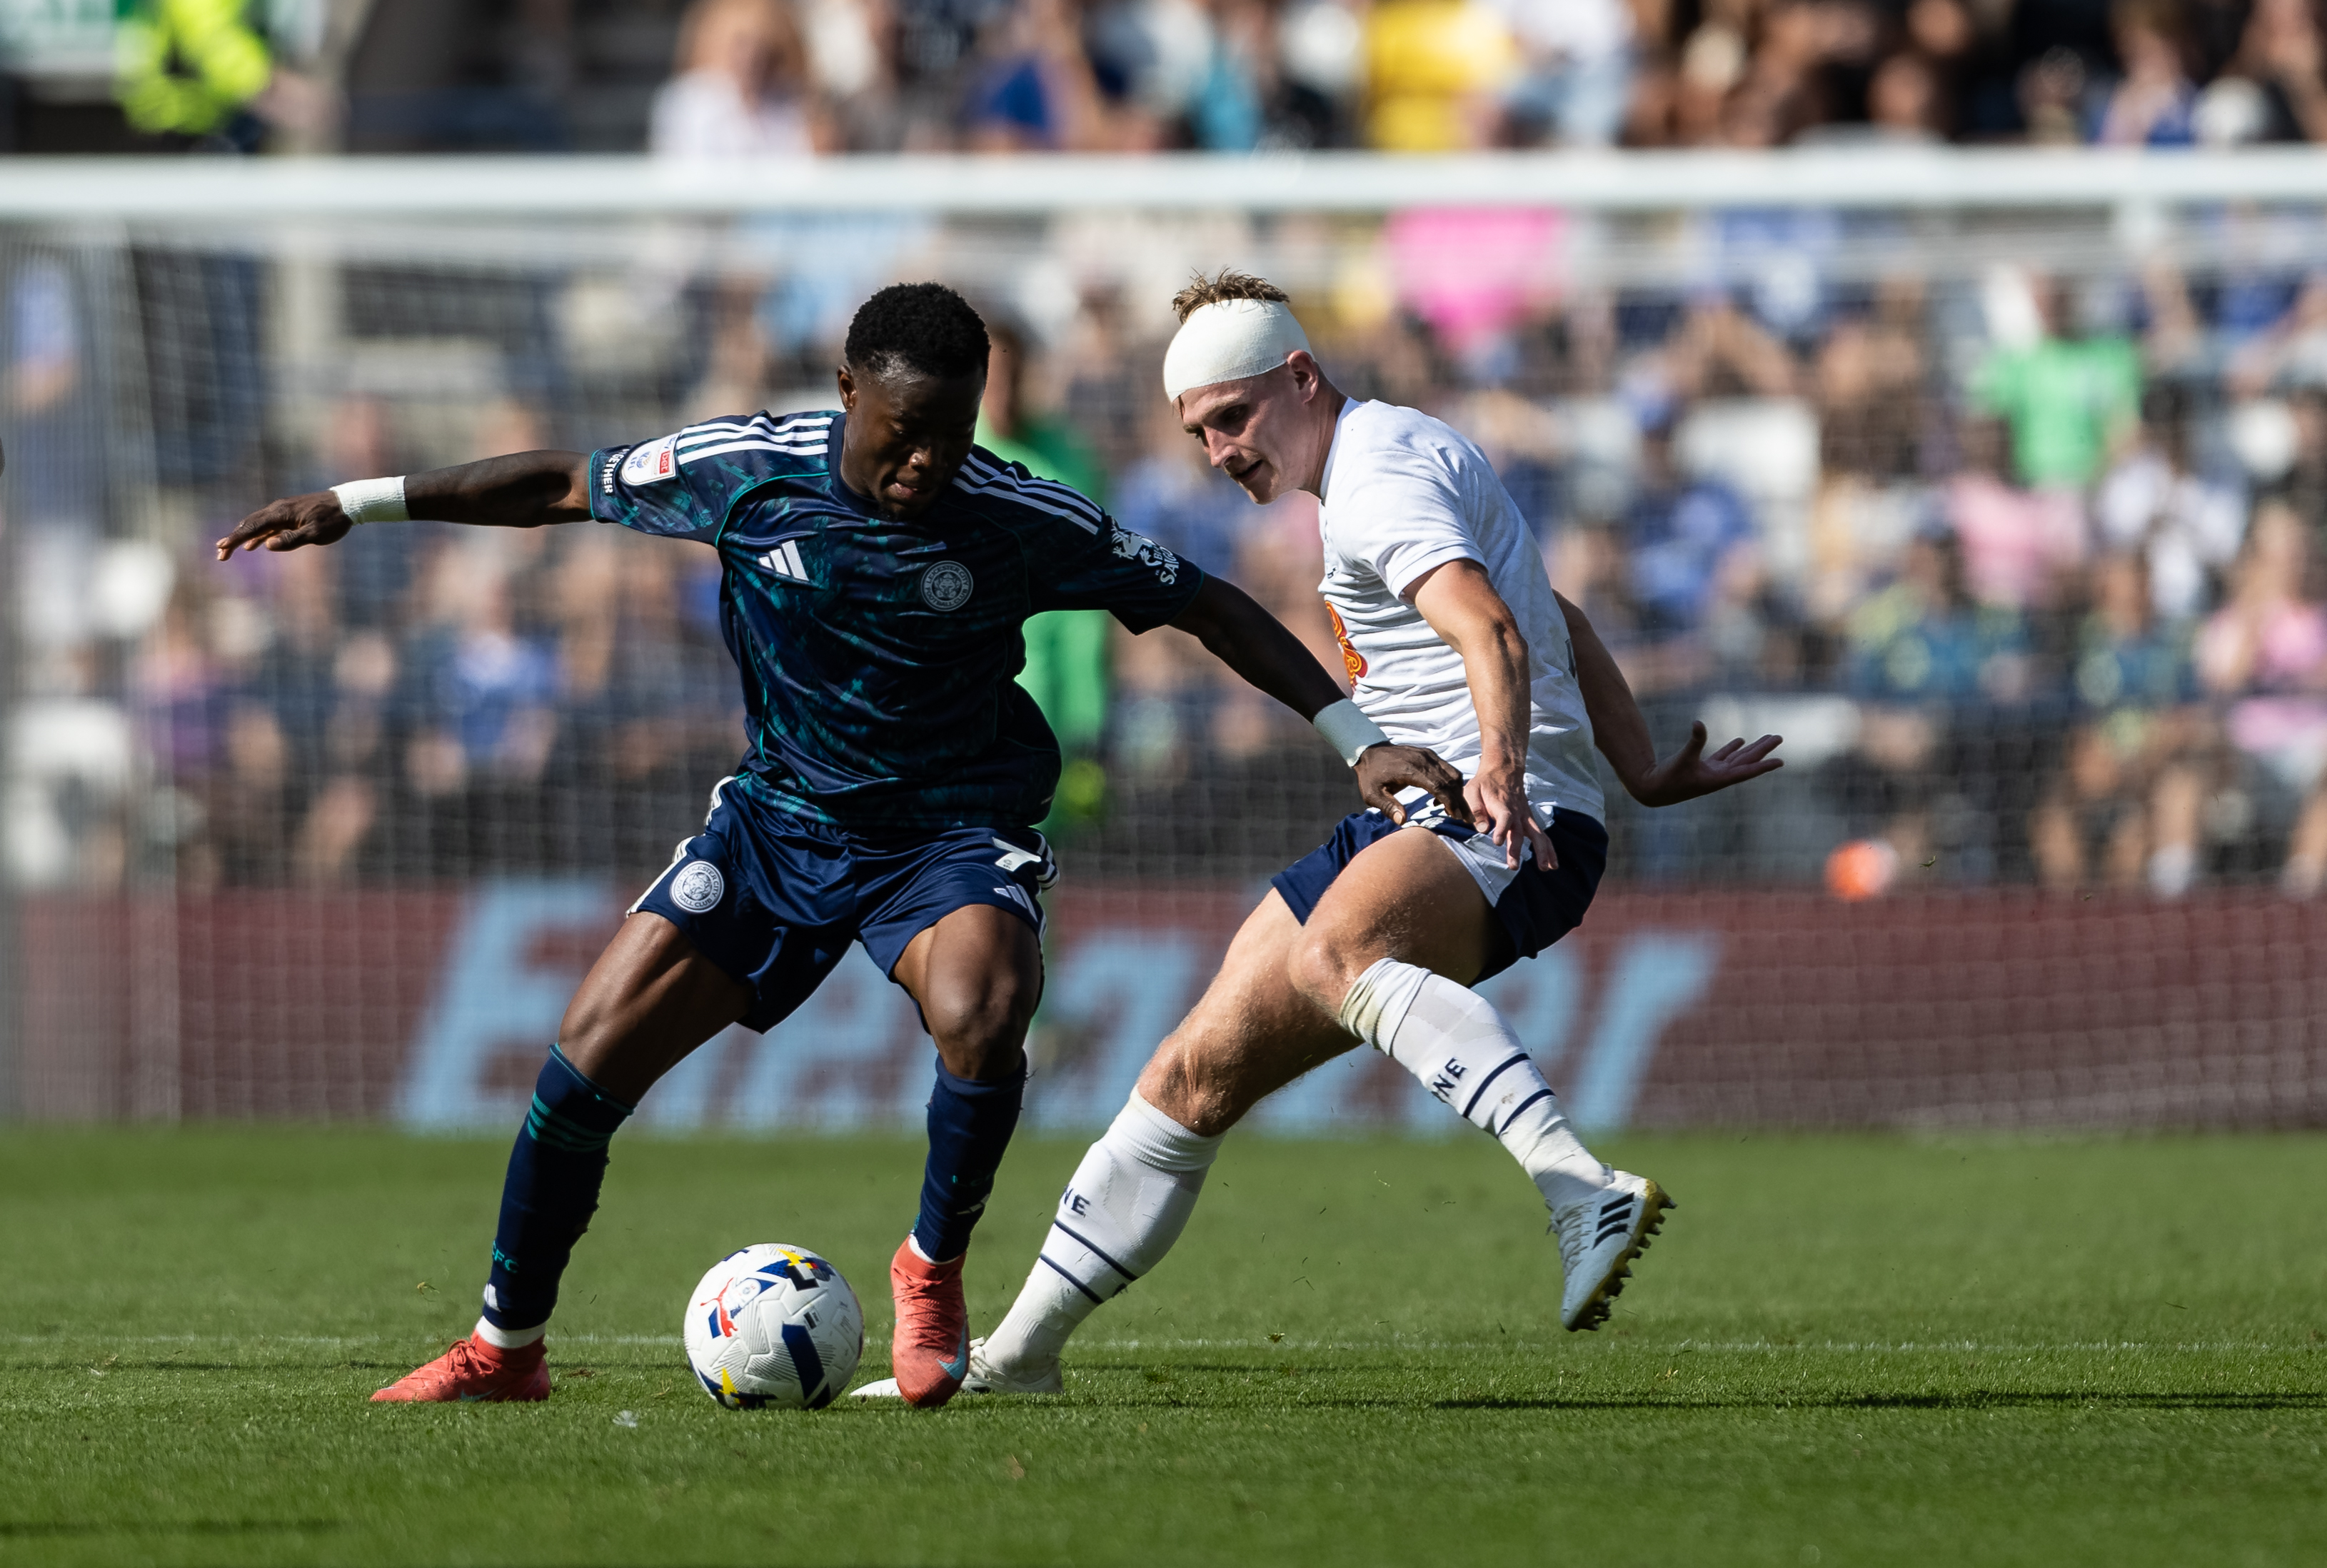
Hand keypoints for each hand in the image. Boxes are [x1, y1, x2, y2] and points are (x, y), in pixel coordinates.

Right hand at [215, 492, 355, 559]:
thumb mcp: (315, 534)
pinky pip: (268, 524)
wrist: (348, 503)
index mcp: (281, 513)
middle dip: (234, 539)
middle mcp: (278, 509)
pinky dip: (258, 534)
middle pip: (249, 524)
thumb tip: (266, 545)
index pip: (252, 527)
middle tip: (220, 554)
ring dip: (243, 536)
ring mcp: (283, 510)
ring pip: (257, 523)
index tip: (222, 549)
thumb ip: (291, 540)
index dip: (235, 539)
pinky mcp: (290, 514)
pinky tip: (253, 545)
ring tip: (230, 549)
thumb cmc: (333, 520)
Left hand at [1356, 743, 1472, 828]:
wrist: (1369, 751)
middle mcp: (1423, 759)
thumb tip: (1402, 821)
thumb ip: (1387, 806)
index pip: (1438, 786)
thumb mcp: (1372, 794)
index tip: (1455, 816)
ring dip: (1458, 792)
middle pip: (1450, 781)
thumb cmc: (1371, 775)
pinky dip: (1452, 783)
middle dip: (1460, 801)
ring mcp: (1428, 755)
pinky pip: (1447, 769)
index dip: (1449, 802)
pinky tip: (1443, 798)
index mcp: (1411, 769)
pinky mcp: (1429, 755)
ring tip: (1458, 810)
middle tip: (1467, 818)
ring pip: (1452, 774)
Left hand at [1462, 759, 1554, 871]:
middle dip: (1516, 850)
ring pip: (1537, 835)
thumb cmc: (1484, 784)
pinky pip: (1542, 836)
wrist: (1504, 771)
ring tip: (1546, 868)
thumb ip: (1475, 809)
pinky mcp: (1530, 821)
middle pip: (1519, 833)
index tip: (1497, 842)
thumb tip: (1482, 830)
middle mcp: (1516, 813)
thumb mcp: (1472, 791)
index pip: (1504, 818)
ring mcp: (1526, 818)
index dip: (1501, 829)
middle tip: (1513, 866)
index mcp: (1501, 806)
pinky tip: (1553, 864)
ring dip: (1542, 852)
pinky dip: (1549, 850)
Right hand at [1627, 721, 1783, 807]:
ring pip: (1737, 759)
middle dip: (1763, 750)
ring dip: (1752, 749)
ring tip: (1768, 738)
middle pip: (1746, 762)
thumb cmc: (1668, 778)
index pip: (1746, 771)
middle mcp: (1719, 777)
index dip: (1763, 766)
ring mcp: (1712, 773)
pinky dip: (1732, 749)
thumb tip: (1699, 722)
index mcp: (1717, 779)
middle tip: (1779, 738)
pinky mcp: (1703, 769)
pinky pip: (1723, 758)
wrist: (1652, 790)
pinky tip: (1741, 741)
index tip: (1780, 761)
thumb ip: (1693, 741)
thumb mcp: (1682, 759)